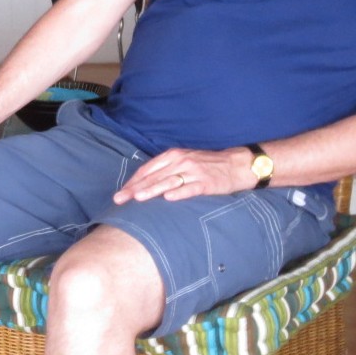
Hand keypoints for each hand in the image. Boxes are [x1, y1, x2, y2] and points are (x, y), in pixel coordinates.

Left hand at [113, 146, 250, 204]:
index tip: (120, 193)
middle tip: (119, 199)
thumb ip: (166, 169)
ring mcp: (193, 171)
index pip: (148, 169)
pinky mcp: (206, 182)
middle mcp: (181, 161)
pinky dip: (179, 193)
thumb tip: (143, 184)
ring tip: (137, 197)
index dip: (133, 181)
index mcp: (173, 155)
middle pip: (154, 176)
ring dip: (152, 189)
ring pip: (168, 181)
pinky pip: (190, 188)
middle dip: (135, 188)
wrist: (235, 164)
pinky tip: (169, 198)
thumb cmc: (206, 165)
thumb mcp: (184, 161)